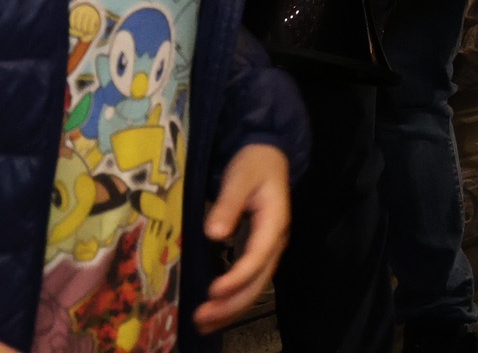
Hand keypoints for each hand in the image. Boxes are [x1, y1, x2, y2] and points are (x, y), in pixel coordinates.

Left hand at [196, 143, 290, 331]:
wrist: (268, 155)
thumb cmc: (254, 163)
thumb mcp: (240, 176)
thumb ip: (228, 203)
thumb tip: (214, 233)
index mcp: (274, 223)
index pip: (257, 257)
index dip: (237, 277)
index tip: (214, 290)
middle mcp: (275, 242)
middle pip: (258, 281)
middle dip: (232, 303)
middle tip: (203, 317)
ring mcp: (268, 249)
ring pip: (255, 287)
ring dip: (232, 308)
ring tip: (204, 323)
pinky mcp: (258, 252)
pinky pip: (249, 281)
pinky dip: (233, 298)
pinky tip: (214, 310)